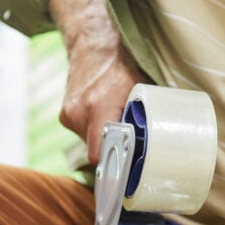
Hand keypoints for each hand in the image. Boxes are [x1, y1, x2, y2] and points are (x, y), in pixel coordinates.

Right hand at [49, 0, 150, 163]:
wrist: (93, 45)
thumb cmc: (121, 67)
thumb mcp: (140, 91)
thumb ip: (143, 117)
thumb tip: (160, 144)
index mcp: (99, 107)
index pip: (101, 153)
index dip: (115, 168)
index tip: (125, 179)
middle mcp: (79, 113)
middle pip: (99, 151)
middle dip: (115, 150)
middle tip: (131, 146)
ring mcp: (69, 115)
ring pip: (91, 144)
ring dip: (105, 139)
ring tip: (116, 124)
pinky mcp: (64, 116)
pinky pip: (84, 134)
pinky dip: (95, 131)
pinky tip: (104, 118)